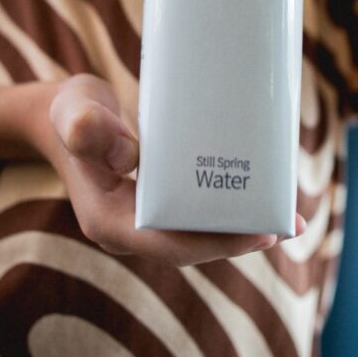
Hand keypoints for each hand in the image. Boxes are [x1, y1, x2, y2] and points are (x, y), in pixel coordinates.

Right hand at [35, 74, 304, 267]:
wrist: (66, 115)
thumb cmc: (71, 112)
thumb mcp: (74, 111)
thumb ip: (87, 127)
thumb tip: (128, 154)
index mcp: (109, 222)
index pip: (169, 245)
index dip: (217, 243)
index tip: (260, 233)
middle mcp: (130, 230)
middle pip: (194, 245)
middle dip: (242, 238)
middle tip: (290, 222)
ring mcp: (146, 220)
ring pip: (201, 234)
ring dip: (244, 228)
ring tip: (291, 216)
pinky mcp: (160, 205)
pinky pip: (200, 216)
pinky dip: (232, 210)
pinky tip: (266, 200)